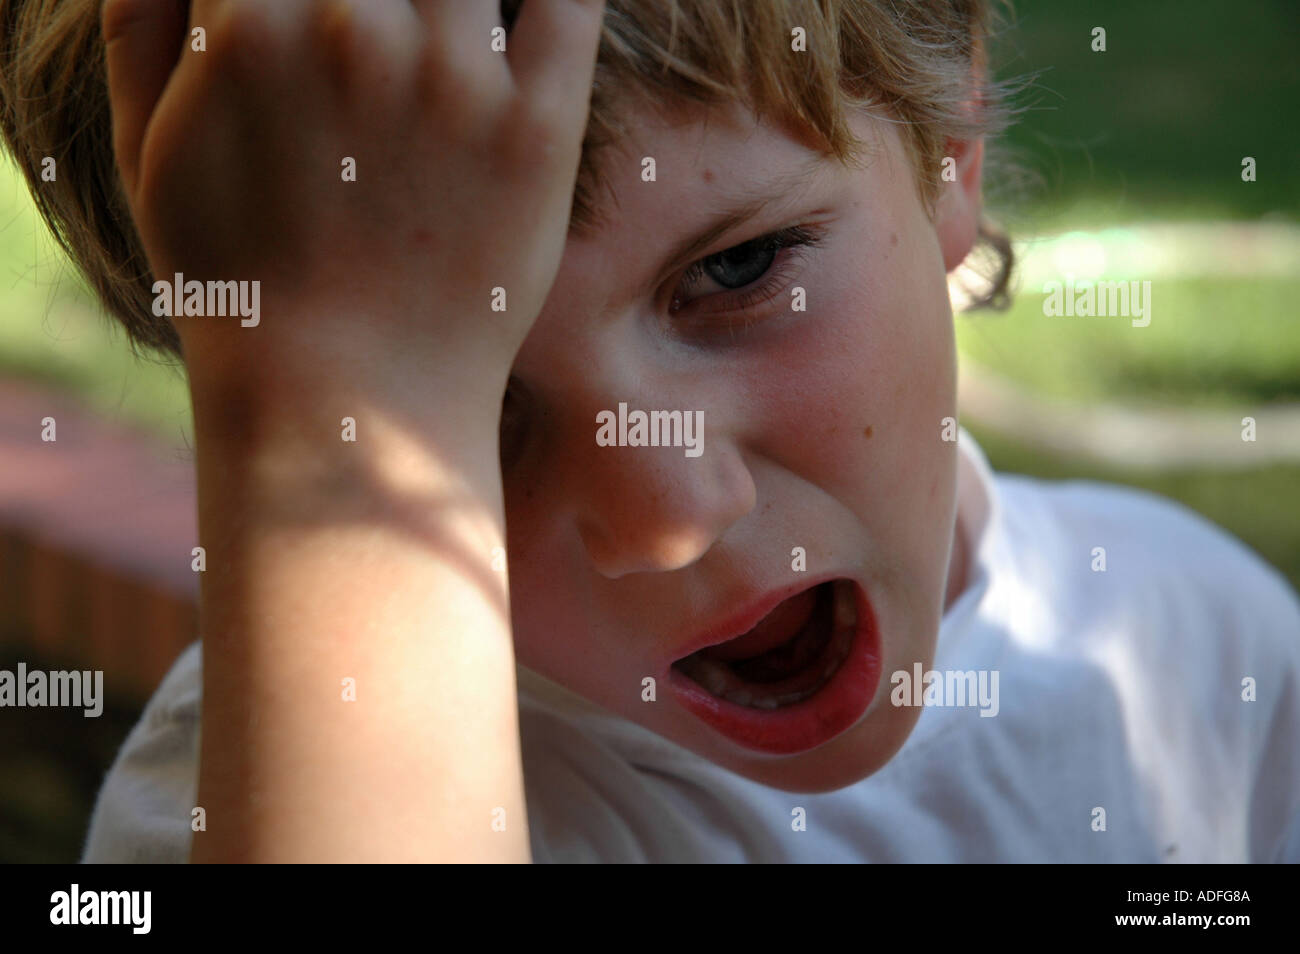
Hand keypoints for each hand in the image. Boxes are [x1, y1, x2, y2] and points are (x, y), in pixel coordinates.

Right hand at [103, 0, 604, 402]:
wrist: (344, 402)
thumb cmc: (239, 285)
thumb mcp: (145, 151)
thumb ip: (140, 22)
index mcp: (251, 25)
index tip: (311, 12)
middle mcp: (358, 34)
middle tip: (370, 37)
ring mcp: (458, 81)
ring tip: (434, 37)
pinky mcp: (539, 129)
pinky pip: (569, 1)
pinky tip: (524, 12)